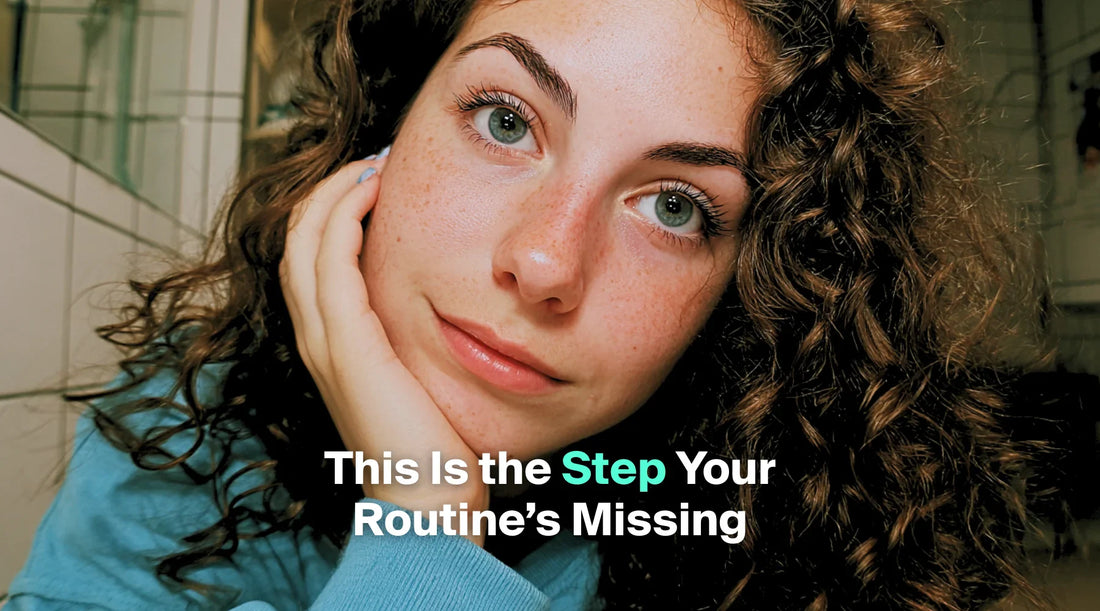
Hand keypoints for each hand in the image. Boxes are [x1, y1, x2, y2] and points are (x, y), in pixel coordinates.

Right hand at [279, 155, 487, 543]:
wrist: (426, 504)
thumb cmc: (434, 448)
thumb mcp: (419, 382)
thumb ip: (417, 345)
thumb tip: (453, 314)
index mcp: (333, 347)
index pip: (312, 261)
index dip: (333, 215)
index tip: (377, 184)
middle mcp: (317, 339)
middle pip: (298, 241)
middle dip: (329, 193)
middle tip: (375, 163)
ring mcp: (325, 342)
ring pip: (305, 242)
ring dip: (334, 193)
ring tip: (373, 165)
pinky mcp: (347, 344)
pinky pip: (330, 261)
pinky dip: (343, 217)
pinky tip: (373, 193)